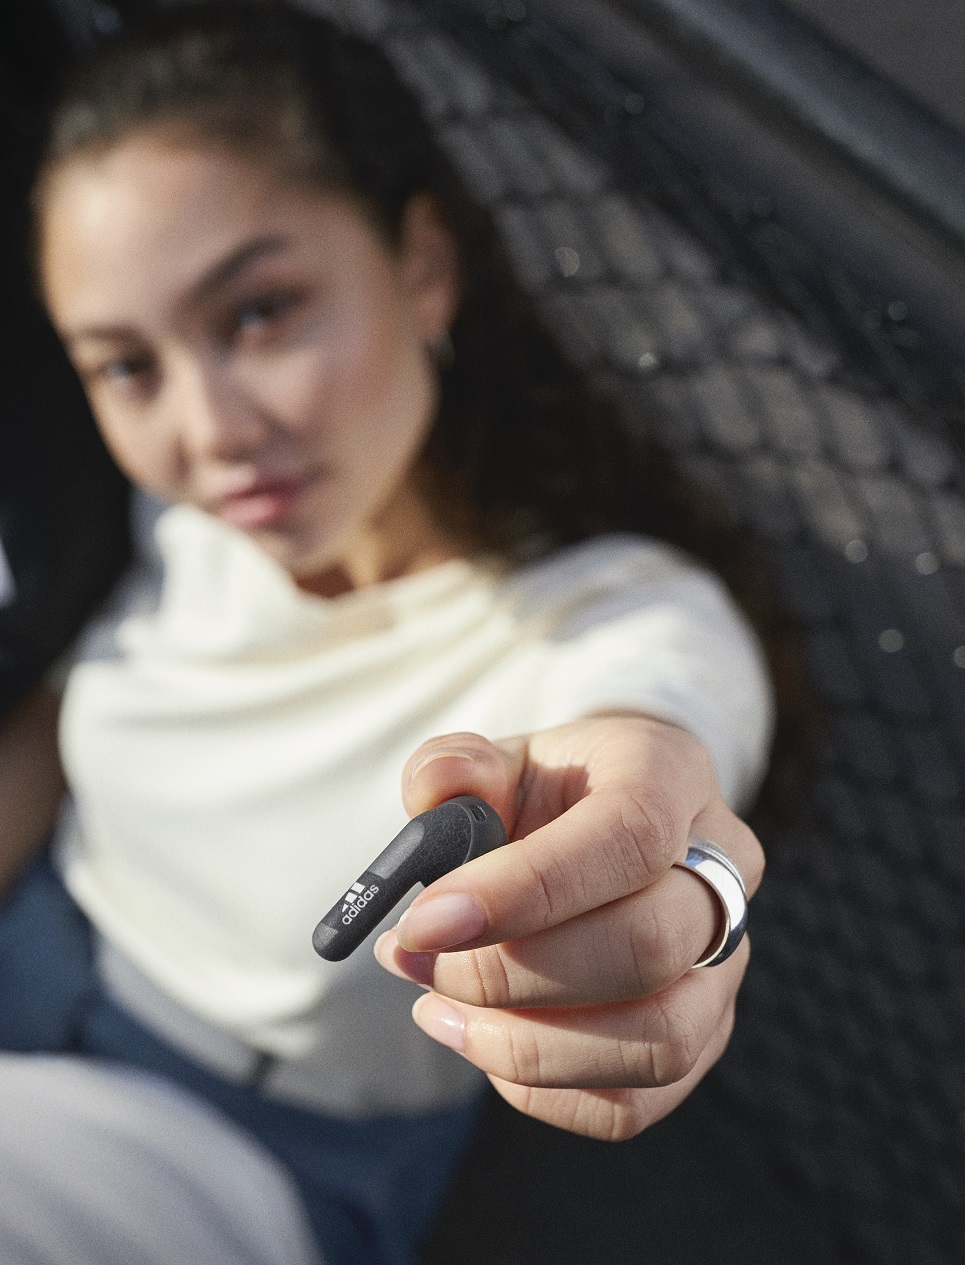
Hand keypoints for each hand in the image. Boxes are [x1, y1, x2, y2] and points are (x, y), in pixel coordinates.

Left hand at [373, 715, 763, 1141]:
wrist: (596, 822)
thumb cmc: (544, 792)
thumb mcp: (494, 758)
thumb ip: (452, 766)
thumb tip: (435, 793)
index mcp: (670, 774)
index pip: (630, 838)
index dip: (527, 889)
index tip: (426, 922)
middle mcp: (723, 869)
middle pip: (649, 948)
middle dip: (511, 976)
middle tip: (413, 962)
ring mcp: (724, 961)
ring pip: (657, 1041)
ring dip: (525, 1047)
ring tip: (436, 1008)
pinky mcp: (704, 1032)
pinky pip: (637, 1100)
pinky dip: (543, 1090)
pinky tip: (479, 1042)